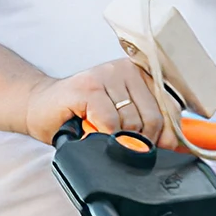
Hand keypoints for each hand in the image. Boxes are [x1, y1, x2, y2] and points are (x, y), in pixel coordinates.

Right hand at [24, 58, 177, 147]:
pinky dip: (101, 136)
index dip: (165, 136)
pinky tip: (89, 128)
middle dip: (139, 141)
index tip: (152, 145)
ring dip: (116, 139)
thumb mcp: (125, 120)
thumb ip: (150, 126)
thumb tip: (174, 144)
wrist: (41, 108)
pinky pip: (110, 123)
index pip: (172, 108)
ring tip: (100, 131)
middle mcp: (126, 70)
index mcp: (141, 75)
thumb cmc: (82, 115)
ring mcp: (106, 75)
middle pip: (154, 119)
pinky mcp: (88, 86)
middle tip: (119, 141)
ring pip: (132, 123)